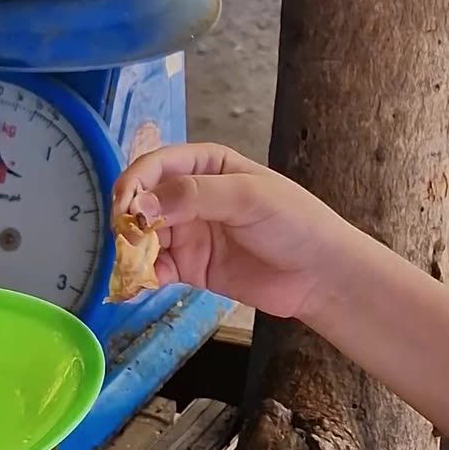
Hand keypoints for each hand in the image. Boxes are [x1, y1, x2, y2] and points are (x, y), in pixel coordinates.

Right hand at [111, 143, 341, 318]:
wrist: (322, 274)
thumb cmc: (295, 222)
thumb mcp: (248, 197)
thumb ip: (195, 196)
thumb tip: (141, 206)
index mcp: (208, 165)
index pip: (157, 165)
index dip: (136, 182)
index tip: (127, 206)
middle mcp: (193, 196)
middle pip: (144, 201)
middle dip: (129, 218)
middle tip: (126, 239)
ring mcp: (191, 232)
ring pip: (145, 236)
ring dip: (132, 248)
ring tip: (131, 264)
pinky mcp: (193, 268)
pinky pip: (157, 269)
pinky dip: (143, 276)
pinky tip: (137, 285)